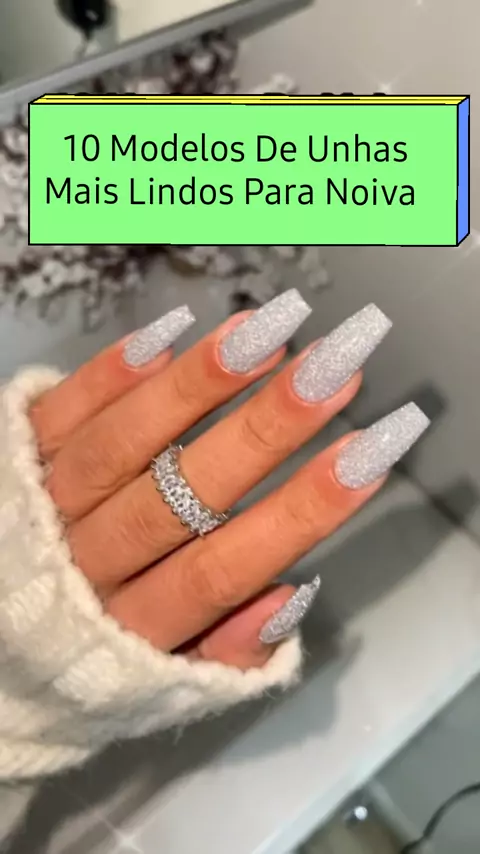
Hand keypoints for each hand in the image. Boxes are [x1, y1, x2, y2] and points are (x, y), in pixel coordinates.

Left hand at [29, 291, 428, 670]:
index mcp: (131, 630)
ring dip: (200, 385)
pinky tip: (172, 332)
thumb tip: (293, 598)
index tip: (367, 454)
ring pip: (124, 445)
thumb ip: (228, 653)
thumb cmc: (85, 652)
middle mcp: (85, 566)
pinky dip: (113, 375)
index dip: (299, 512)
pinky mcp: (11, 457)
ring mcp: (43, 507)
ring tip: (269, 330)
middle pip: (181, 496)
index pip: (224, 568)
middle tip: (334, 368)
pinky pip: (60, 413)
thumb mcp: (159, 682)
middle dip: (266, 430)